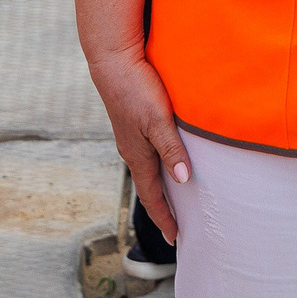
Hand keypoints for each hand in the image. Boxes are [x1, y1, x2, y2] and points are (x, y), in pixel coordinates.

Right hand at [85, 45, 191, 241]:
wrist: (113, 60)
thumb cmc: (137, 89)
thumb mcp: (159, 120)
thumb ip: (172, 150)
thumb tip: (183, 181)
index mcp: (137, 155)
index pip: (152, 195)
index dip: (164, 217)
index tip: (175, 238)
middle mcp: (132, 150)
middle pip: (149, 186)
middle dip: (162, 207)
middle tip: (176, 227)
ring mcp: (131, 136)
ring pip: (147, 169)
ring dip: (160, 187)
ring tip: (174, 198)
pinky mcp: (132, 122)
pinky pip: (147, 153)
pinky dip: (158, 166)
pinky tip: (166, 159)